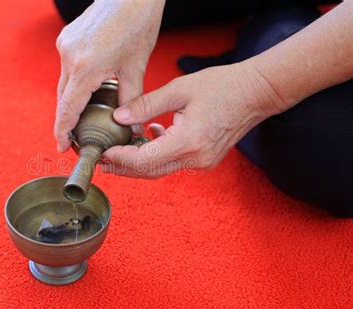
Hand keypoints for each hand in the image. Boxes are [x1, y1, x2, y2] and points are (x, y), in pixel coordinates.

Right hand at [54, 1, 164, 151]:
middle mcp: (69, 56)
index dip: (63, 132)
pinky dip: (74, 83)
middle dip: (67, 120)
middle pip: (63, 98)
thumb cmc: (138, 24)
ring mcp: (65, 45)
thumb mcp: (136, 67)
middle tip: (74, 138)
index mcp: (85, 68)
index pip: (68, 109)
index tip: (61, 147)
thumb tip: (132, 125)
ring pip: (63, 83)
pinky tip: (87, 89)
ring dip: (71, 101)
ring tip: (83, 117)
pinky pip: (67, 68)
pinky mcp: (67, 37)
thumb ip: (132, 99)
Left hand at [101, 62, 284, 177]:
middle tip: (103, 161)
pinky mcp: (205, 159)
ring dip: (139, 162)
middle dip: (124, 167)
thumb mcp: (179, 90)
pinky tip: (150, 135)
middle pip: (150, 171)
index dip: (121, 158)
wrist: (256, 93)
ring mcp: (202, 162)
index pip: (145, 159)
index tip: (103, 152)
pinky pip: (174, 162)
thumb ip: (146, 105)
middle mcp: (196, 159)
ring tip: (118, 150)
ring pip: (161, 169)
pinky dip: (158, 155)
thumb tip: (118, 117)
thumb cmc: (222, 86)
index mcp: (188, 142)